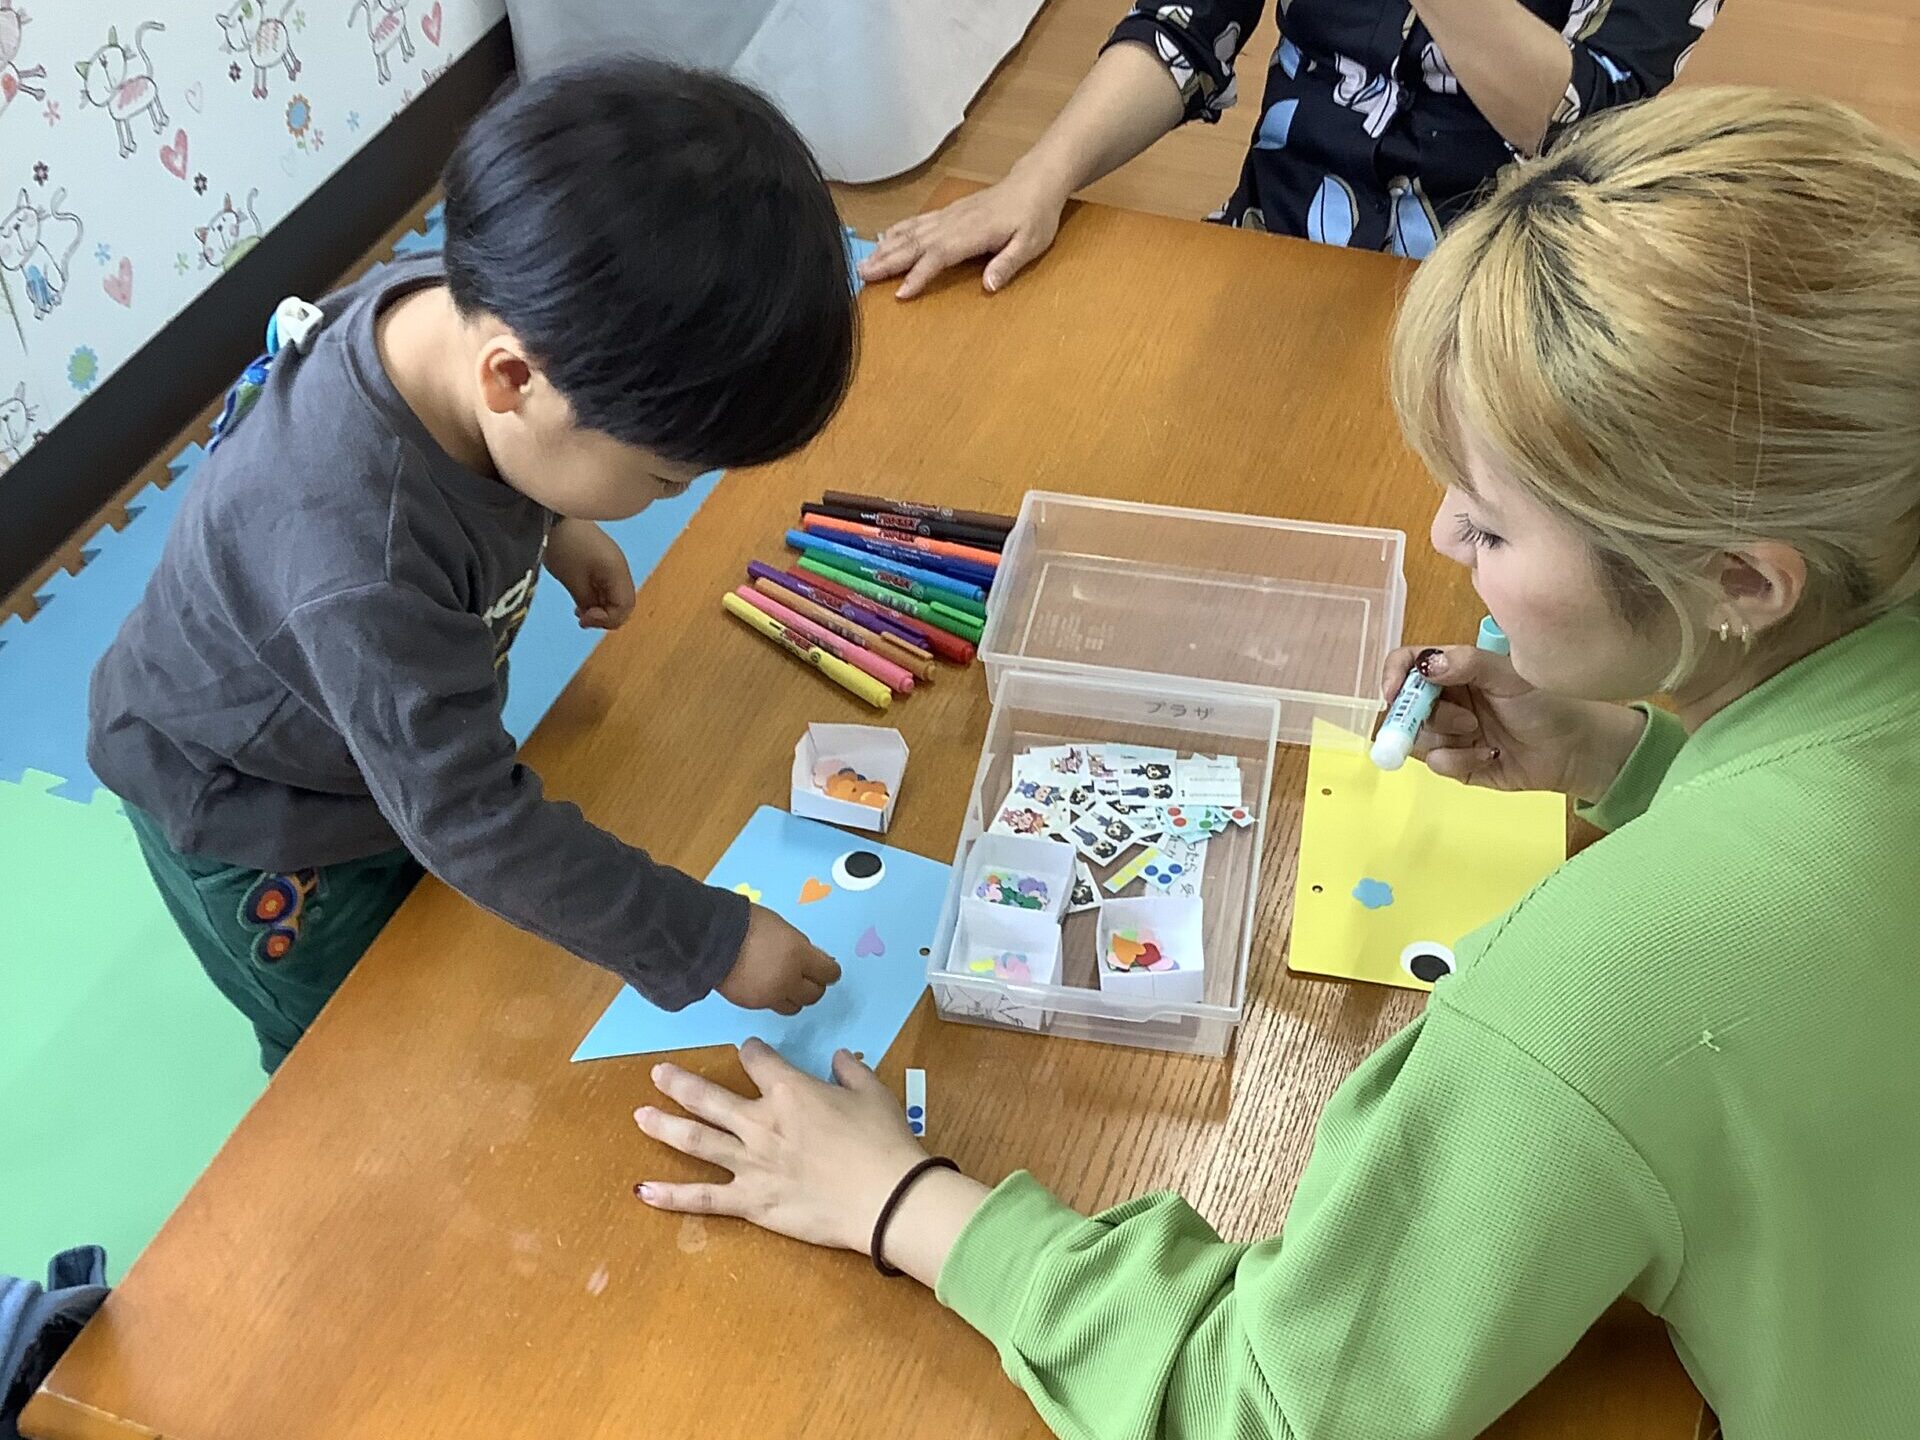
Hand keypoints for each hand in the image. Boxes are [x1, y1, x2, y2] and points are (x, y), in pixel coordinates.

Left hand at [544, 518, 635, 629]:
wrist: (553, 516)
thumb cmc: (564, 545)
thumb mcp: (573, 580)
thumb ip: (587, 602)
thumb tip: (592, 616)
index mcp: (617, 572)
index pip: (625, 607)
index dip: (607, 619)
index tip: (583, 618)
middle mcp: (620, 569)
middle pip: (624, 604)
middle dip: (605, 616)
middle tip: (582, 618)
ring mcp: (612, 565)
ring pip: (615, 597)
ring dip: (600, 608)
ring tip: (579, 611)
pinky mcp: (602, 562)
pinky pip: (606, 587)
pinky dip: (596, 598)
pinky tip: (580, 600)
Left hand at [634, 1041, 931, 1252]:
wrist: (886, 1197)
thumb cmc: (884, 1141)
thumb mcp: (874, 1093)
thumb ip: (850, 1070)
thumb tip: (839, 1055)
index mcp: (789, 1092)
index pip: (758, 1060)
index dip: (751, 1050)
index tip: (746, 1048)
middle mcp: (760, 1122)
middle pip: (709, 1097)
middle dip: (680, 1083)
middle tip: (657, 1073)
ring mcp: (750, 1163)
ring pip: (696, 1140)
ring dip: (664, 1126)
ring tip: (639, 1115)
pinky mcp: (750, 1202)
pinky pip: (704, 1199)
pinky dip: (670, 1196)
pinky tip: (642, 1191)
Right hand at [717, 905, 841, 1015]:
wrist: (709, 938)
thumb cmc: (746, 923)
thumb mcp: (783, 928)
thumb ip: (801, 947)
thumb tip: (814, 959)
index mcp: (799, 956)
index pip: (829, 973)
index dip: (830, 970)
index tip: (827, 967)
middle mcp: (788, 980)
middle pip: (814, 994)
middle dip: (814, 985)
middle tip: (809, 976)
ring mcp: (770, 996)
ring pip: (795, 1007)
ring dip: (796, 996)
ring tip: (788, 983)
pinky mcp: (753, 1005)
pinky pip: (773, 1006)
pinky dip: (775, 999)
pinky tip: (767, 985)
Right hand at [858, 167, 1069, 299]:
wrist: (1036, 182)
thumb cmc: (1035, 215)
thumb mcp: (1030, 243)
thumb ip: (1008, 264)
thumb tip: (988, 286)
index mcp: (973, 233)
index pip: (939, 255)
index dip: (919, 274)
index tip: (901, 292)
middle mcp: (955, 222)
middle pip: (915, 243)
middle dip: (888, 260)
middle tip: (862, 276)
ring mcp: (949, 216)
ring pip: (911, 232)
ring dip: (885, 248)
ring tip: (863, 263)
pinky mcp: (949, 213)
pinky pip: (917, 222)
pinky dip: (897, 231)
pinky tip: (882, 239)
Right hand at [1380, 644, 1647, 801]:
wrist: (1573, 749)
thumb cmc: (1543, 703)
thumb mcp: (1509, 674)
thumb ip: (1466, 662)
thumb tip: (1424, 665)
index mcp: (1451, 671)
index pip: (1406, 665)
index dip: (1393, 677)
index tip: (1394, 694)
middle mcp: (1442, 700)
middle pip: (1404, 707)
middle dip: (1429, 716)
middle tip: (1466, 721)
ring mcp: (1446, 734)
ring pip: (1416, 738)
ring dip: (1448, 739)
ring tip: (1481, 736)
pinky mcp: (1453, 765)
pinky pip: (1435, 764)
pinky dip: (1460, 761)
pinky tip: (1489, 756)